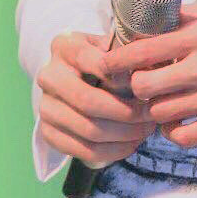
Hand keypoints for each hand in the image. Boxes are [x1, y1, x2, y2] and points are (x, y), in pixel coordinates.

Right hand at [36, 30, 158, 168]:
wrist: (74, 77)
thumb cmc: (102, 58)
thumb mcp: (112, 47)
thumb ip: (127, 54)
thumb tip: (151, 71)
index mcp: (65, 47)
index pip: (96, 64)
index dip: (122, 78)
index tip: (146, 87)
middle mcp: (49, 76)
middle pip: (88, 101)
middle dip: (126, 113)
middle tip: (152, 115)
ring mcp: (45, 106)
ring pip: (89, 130)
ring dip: (124, 135)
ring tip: (146, 130)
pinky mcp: (48, 133)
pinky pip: (84, 151)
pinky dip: (114, 151)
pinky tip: (132, 143)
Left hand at [97, 1, 196, 148]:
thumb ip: (179, 16)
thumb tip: (140, 20)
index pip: (144, 50)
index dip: (117, 60)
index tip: (106, 65)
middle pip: (145, 87)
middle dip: (134, 86)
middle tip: (138, 83)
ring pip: (160, 113)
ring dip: (153, 108)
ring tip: (159, 99)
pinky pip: (184, 136)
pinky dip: (173, 130)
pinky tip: (176, 119)